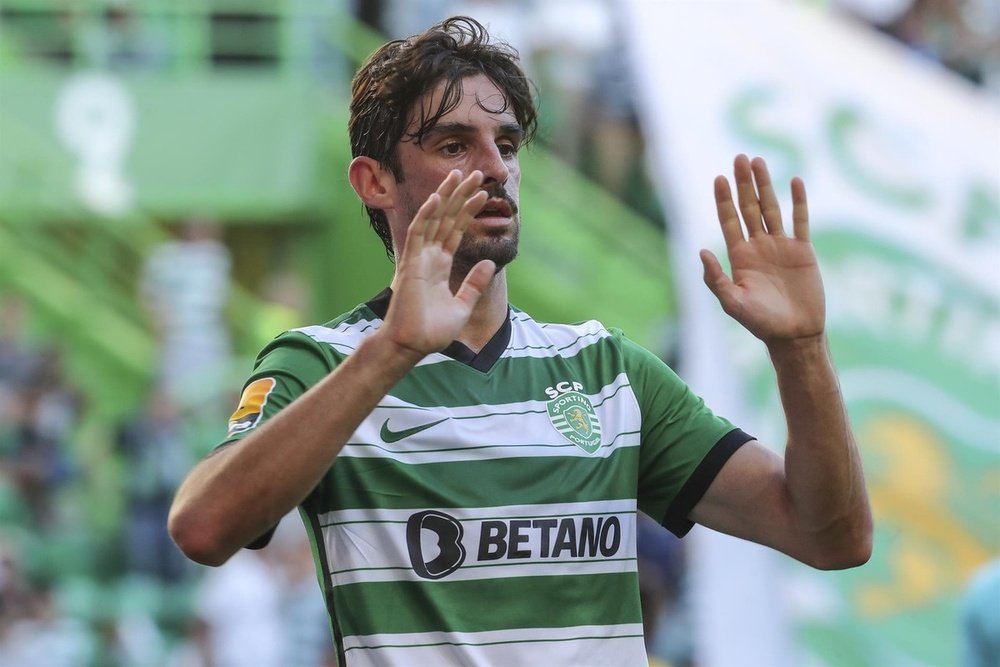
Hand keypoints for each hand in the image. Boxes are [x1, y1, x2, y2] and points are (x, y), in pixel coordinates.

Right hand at [382, 170, 491, 358]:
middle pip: (446, 218)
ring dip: (447, 196)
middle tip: (476, 174)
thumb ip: (474, 285)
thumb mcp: (462, 306)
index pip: (455, 230)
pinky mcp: (411, 263)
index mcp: (439, 265)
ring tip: (461, 174)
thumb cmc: (432, 332)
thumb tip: (488, 264)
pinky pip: (418, 232)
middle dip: (460, 195)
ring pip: (433, 218)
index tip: (483, 194)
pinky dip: (428, 214)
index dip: (468, 211)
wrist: (412, 346)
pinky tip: (439, 197)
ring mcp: (419, 258)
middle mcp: (428, 257)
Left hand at [700, 155, 824, 344]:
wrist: (794, 334)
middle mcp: (758, 246)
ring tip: (758, 161)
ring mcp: (781, 246)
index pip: (729, 220)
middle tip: (739, 157)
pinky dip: (798, 201)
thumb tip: (701, 251)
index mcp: (740, 256)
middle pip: (748, 207)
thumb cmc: (760, 322)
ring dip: (765, 185)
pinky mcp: (803, 250)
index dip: (724, 199)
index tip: (719, 178)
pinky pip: (800, 220)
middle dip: (743, 183)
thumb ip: (715, 279)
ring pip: (771, 208)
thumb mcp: (732, 302)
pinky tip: (795, 181)